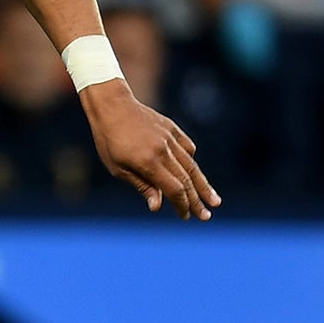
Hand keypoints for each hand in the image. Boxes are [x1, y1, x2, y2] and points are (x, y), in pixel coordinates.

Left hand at [82, 81, 221, 219]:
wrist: (112, 105)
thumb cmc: (109, 141)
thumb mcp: (118, 168)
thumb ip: (142, 186)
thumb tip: (157, 207)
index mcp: (148, 162)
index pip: (174, 189)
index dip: (182, 205)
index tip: (186, 216)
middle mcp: (163, 151)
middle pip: (186, 180)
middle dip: (197, 200)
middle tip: (206, 216)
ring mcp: (170, 138)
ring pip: (191, 165)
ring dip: (203, 185)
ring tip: (214, 200)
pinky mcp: (172, 129)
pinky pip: (187, 148)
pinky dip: (191, 161)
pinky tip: (193, 172)